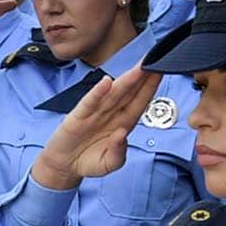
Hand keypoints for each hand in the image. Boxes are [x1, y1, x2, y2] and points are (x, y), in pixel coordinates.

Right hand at [31, 68, 161, 189]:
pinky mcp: (78, 117)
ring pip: (113, 94)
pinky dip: (97, 93)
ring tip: (139, 68)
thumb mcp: (109, 164)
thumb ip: (119, 153)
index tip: (161, 72)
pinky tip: (106, 83)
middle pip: (130, 92)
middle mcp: (111, 114)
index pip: (140, 102)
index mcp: (123, 123)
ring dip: (126, 80)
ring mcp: (94, 113)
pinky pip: (89, 103)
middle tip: (155, 60)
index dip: (151, 88)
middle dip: (143, 76)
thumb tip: (122, 134)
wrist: (64, 165)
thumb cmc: (89, 161)